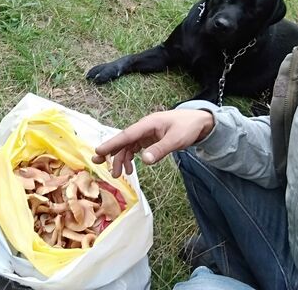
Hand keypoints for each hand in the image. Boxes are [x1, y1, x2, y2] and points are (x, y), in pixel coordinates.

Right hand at [92, 109, 213, 177]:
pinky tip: (130, 169)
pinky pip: (135, 148)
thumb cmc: (188, 127)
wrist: (200, 122)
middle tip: (97, 163)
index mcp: (148, 124)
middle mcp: (144, 127)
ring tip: (118, 174)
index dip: (112, 144)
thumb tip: (144, 160)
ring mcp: (146, 133)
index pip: (126, 135)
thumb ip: (160, 150)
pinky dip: (130, 158)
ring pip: (128, 146)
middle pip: (123, 140)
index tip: (98, 152)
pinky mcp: (150, 138)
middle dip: (111, 152)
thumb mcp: (176, 140)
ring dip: (121, 159)